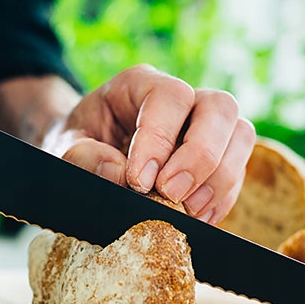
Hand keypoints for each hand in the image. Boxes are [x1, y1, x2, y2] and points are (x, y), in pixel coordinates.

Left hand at [43, 65, 254, 223]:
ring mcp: (205, 125)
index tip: (140, 181)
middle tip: (172, 195)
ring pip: (240, 134)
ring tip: (187, 211)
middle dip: (202, 155)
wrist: (85, 154)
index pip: (169, 97)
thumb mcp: (63, 147)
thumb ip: (82, 157)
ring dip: (220, 178)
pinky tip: (197, 219)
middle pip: (219, 107)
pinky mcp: (218, 155)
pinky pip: (237, 170)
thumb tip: (119, 175)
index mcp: (140, 84)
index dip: (160, 138)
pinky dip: (222, 198)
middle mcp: (182, 98)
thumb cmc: (77, 144)